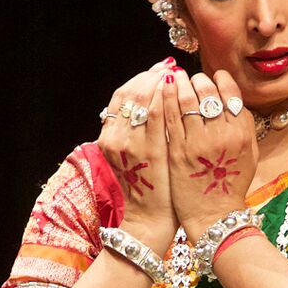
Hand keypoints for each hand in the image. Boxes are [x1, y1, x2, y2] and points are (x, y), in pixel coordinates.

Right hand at [98, 62, 177, 253]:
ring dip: (160, 82)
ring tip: (178, 75)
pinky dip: (166, 97)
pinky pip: (157, 115)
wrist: (150, 220)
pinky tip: (179, 89)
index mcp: (109, 137)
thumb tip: (155, 102)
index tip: (159, 70)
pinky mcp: (149, 150)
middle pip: (130, 92)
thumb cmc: (150, 188)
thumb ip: (138, 131)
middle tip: (170, 67)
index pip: (121, 96)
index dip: (141, 79)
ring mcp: (130, 143)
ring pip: (142, 98)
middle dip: (151, 76)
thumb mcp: (135, 156)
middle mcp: (115, 137)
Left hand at [163, 68, 257, 240]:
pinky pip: (169, 116)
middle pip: (207, 92)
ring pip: (185, 100)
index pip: (230, 92)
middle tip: (191, 79)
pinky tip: (162, 90)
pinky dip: (164, 98)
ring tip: (174, 79)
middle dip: (197, 79)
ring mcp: (197, 142)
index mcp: (242, 133)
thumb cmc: (231, 186)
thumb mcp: (250, 155)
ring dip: (178, 84)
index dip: (220, 79)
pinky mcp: (177, 151)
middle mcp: (221, 134)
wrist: (214, 216)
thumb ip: (245, 127)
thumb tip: (234, 101)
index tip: (213, 78)